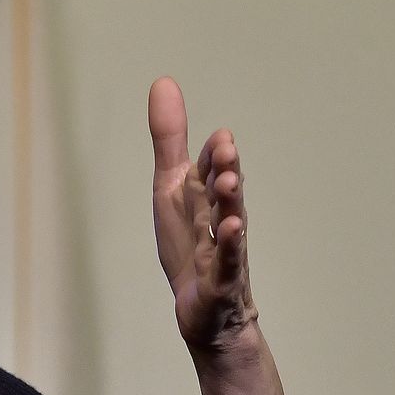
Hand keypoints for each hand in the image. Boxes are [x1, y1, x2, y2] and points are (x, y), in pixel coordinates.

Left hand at [148, 76, 257, 353]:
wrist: (206, 312)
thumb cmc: (191, 246)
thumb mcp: (172, 188)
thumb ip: (170, 140)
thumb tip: (164, 82)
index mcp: (205, 197)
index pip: (210, 171)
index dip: (214, 156)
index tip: (220, 137)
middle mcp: (219, 219)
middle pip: (222, 191)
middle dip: (225, 168)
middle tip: (227, 146)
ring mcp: (223, 251)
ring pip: (228, 223)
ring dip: (229, 202)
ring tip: (229, 181)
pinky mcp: (221, 282)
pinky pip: (228, 262)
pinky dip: (229, 246)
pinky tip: (231, 229)